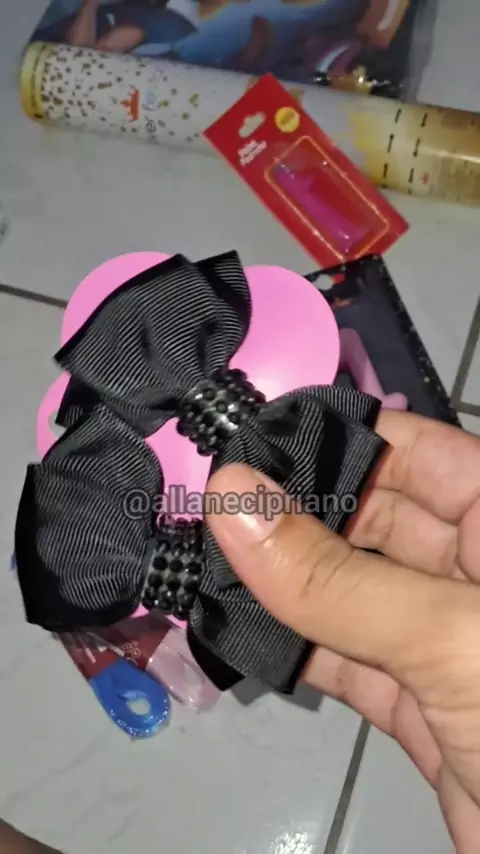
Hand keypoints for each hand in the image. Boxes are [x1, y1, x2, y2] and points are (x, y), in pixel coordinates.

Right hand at [206, 411, 479, 853]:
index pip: (417, 451)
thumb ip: (336, 577)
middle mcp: (477, 572)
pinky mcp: (423, 707)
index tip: (250, 441)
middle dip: (297, 514)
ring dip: (284, 583)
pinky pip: (348, 659)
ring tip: (205, 558)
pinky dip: (295, 647)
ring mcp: (448, 642)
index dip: (337, 439)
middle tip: (210, 504)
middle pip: (375, 520)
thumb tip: (233, 497)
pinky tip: (237, 627)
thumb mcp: (451, 638)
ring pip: (353, 592)